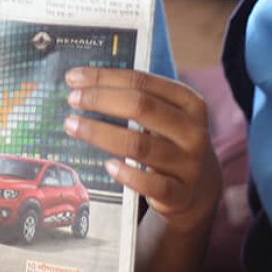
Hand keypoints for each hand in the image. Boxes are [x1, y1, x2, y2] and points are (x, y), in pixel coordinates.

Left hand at [63, 66, 220, 233]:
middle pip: (140, 106)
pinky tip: (108, 165)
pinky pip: (151, 184)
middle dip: (100, 100)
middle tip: (72, 99)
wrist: (200, 187)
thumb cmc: (170, 139)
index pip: (141, 81)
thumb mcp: (164, 114)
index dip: (104, 77)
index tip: (73, 78)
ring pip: (139, 144)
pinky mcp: (181, 194)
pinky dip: (127, 174)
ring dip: (100, 133)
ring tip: (72, 125)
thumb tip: (82, 83)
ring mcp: (189, 164)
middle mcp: (192, 131)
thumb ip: (134, 97)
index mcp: (188, 103)